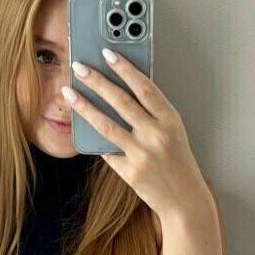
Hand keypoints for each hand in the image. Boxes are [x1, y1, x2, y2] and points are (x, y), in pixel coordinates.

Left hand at [64, 50, 212, 219]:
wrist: (185, 200)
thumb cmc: (179, 163)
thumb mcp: (173, 133)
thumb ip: (152, 114)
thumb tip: (123, 92)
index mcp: (171, 120)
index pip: (145, 88)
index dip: (125, 69)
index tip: (108, 54)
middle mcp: (157, 135)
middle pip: (121, 101)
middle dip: (97, 81)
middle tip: (79, 67)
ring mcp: (142, 154)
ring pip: (106, 124)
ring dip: (84, 106)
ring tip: (69, 93)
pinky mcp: (130, 172)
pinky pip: (107, 151)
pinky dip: (96, 139)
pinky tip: (82, 127)